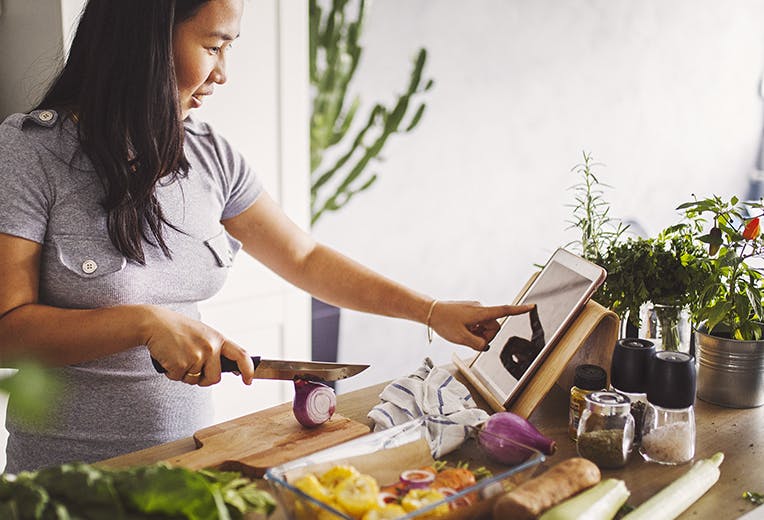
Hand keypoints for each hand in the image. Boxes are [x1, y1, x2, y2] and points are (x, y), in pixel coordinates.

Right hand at [138, 305, 254, 386]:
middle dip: (203, 378)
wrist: (155, 323)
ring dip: (185, 374)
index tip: (248, 380)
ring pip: (195, 380)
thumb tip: (230, 369)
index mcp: (218, 339)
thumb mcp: (203, 334)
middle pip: (215, 378)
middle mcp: (210, 347)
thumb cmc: (178, 329)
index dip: (248, 369)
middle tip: (191, 365)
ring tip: (178, 355)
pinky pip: (179, 379)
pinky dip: (172, 373)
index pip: (241, 355)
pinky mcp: (181, 364)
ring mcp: (196, 355)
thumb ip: (215, 349)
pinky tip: (169, 358)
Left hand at [428, 300, 535, 350]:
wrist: (430, 311)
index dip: (519, 310)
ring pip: (485, 327)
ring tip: (463, 333)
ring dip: (478, 333)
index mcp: (481, 312)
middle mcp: (480, 308)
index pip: (504, 311)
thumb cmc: (444, 322)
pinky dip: (473, 330)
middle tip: (469, 338)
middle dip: (485, 336)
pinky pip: (478, 324)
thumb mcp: (461, 338)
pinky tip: (461, 330)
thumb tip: (485, 346)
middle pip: (493, 327)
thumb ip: (478, 344)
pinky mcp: (470, 311)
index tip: (532, 307)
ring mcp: (475, 309)